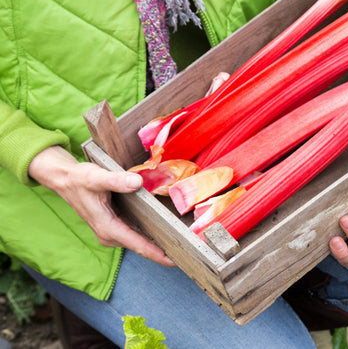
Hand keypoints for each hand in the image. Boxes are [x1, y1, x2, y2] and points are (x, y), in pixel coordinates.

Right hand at [28, 145, 174, 266]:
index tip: (176, 260)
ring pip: (140, 241)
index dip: (158, 254)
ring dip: (159, 242)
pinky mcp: (116, 225)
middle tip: (189, 251)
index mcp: (108, 227)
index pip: (138, 244)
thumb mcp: (97, 177)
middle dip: (164, 250)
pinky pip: (137, 233)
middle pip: (142, 246)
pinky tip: (166, 229)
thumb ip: (116, 181)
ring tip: (183, 242)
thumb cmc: (81, 179)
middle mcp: (111, 234)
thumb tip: (137, 183)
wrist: (67, 180)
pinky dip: (151, 233)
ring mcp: (113, 231)